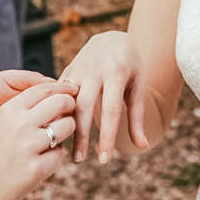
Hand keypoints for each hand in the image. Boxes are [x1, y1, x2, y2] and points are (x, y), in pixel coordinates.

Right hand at [0, 80, 77, 199]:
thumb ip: (20, 114)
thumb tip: (54, 102)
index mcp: (7, 112)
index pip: (43, 89)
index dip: (60, 90)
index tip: (67, 95)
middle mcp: (19, 125)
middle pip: (60, 103)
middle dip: (69, 106)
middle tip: (70, 114)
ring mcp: (28, 147)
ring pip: (67, 126)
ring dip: (67, 131)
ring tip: (57, 138)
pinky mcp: (36, 170)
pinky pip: (61, 154)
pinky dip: (57, 156)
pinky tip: (45, 160)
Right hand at [59, 31, 150, 163]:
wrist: (112, 38)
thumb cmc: (130, 67)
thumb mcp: (138, 87)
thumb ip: (138, 117)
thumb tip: (144, 146)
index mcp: (116, 72)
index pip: (111, 110)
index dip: (107, 136)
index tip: (104, 160)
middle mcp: (95, 69)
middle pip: (84, 107)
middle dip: (81, 135)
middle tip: (79, 161)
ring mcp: (78, 68)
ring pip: (68, 102)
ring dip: (66, 127)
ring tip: (67, 151)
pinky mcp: (67, 70)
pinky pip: (59, 94)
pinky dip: (57, 114)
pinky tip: (56, 132)